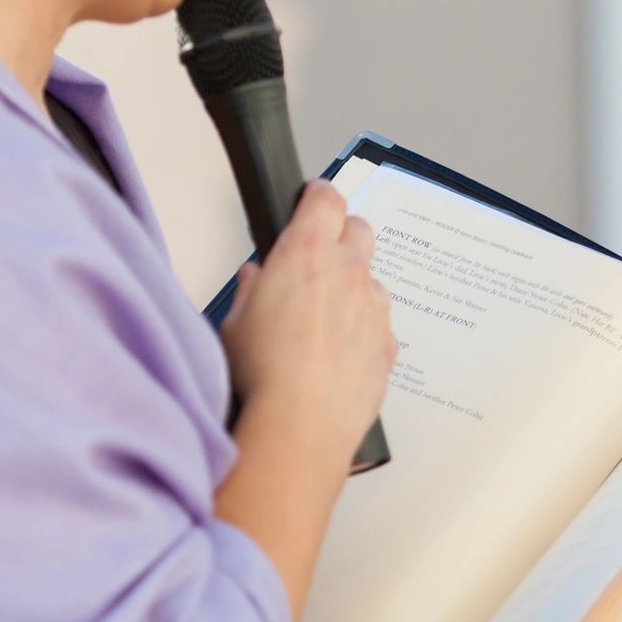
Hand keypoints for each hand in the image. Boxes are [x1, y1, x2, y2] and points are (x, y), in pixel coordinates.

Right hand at [218, 180, 396, 458]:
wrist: (300, 425)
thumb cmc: (262, 375)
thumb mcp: (233, 323)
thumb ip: (250, 291)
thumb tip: (255, 279)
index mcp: (305, 253)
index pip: (325, 199)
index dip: (319, 196)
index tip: (313, 199)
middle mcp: (348, 272)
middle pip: (359, 229)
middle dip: (342, 236)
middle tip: (319, 259)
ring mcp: (374, 308)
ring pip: (372, 280)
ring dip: (354, 288)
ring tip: (325, 321)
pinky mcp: (388, 344)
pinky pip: (380, 324)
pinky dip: (364, 330)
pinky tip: (338, 356)